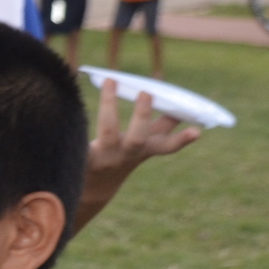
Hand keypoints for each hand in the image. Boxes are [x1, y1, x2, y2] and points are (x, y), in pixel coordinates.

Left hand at [81, 77, 202, 214]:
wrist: (93, 188)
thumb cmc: (123, 156)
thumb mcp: (143, 143)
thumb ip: (159, 126)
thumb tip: (175, 102)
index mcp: (143, 150)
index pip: (166, 146)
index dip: (182, 139)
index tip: (197, 131)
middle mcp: (125, 154)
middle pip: (137, 138)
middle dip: (143, 116)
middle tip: (147, 93)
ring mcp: (103, 155)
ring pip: (108, 130)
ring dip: (110, 104)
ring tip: (110, 79)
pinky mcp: (81, 155)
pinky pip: (78, 137)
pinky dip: (75, 123)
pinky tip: (71, 103)